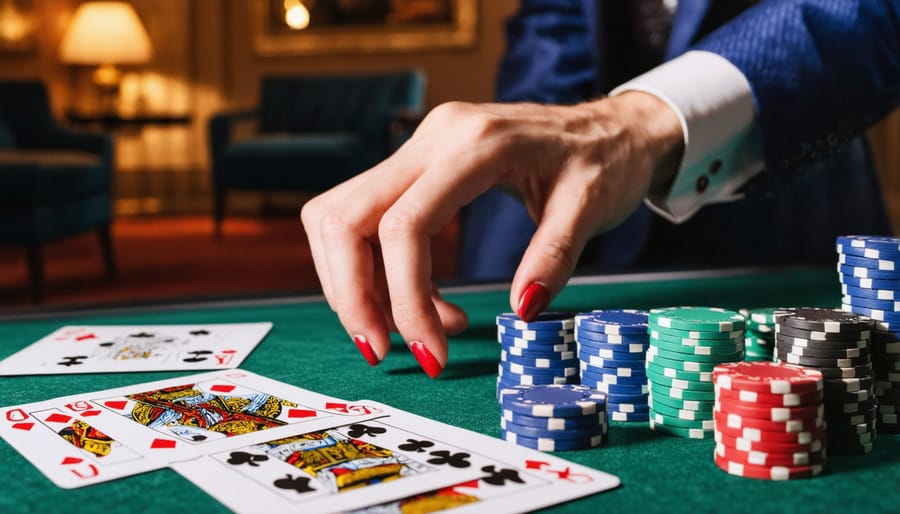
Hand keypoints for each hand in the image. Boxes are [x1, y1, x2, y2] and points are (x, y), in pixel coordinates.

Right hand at [301, 91, 682, 376]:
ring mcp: (420, 148)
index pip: (403, 226)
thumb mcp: (592, 207)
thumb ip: (554, 257)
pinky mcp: (420, 165)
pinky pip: (371, 221)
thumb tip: (521, 312)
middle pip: (345, 218)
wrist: (613, 126)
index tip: (429, 353)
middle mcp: (433, 139)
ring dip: (360, 285)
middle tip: (383, 350)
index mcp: (474, 145)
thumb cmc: (607, 160)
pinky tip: (430, 302)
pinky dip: (383, 271)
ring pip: (342, 219)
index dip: (405, 299)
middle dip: (352, 295)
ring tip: (417, 329)